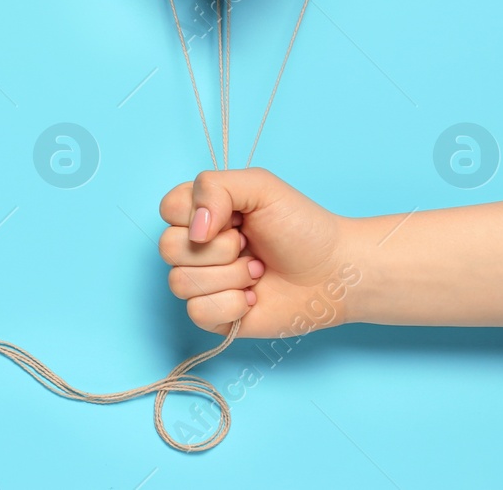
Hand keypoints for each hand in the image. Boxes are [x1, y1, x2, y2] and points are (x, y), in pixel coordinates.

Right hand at [158, 168, 358, 337]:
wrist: (335, 273)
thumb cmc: (302, 227)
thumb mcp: (260, 186)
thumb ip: (215, 187)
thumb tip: (194, 230)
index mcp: (202, 213)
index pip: (167, 209)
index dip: (196, 215)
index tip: (235, 218)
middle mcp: (197, 247)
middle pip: (168, 248)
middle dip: (219, 249)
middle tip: (250, 246)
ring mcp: (203, 283)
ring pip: (180, 282)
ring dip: (229, 277)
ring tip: (257, 272)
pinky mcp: (214, 316)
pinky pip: (196, 312)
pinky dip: (230, 305)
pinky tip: (253, 298)